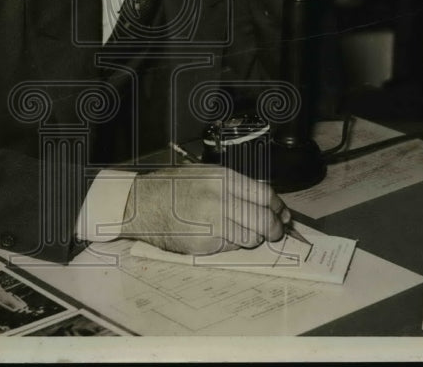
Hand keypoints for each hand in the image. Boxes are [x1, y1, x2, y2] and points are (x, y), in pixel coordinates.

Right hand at [119, 166, 290, 254]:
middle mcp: (220, 200)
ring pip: (250, 238)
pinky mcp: (204, 245)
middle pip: (263, 220)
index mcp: (223, 179)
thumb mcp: (206, 174)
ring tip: (242, 232)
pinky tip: (219, 236)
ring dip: (252, 238)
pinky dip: (231, 245)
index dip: (278, 207)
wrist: (142, 204)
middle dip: (274, 229)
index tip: (281, 213)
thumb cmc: (173, 187)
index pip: (265, 195)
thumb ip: (235, 186)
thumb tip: (266, 203)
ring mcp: (212, 224)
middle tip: (274, 231)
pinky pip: (230, 248)